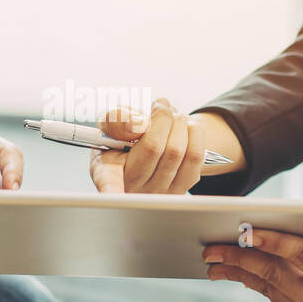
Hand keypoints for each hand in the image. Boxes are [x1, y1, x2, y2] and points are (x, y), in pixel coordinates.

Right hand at [89, 99, 241, 193]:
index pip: (108, 180)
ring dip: (179, 123)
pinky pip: (195, 156)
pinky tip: (185, 127)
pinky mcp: (183, 187)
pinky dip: (194, 132)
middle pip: (154, 147)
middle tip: (160, 106)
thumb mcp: (110, 122)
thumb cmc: (124, 135)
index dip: (110, 188)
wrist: (146, 145)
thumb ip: (118, 119)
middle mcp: (133, 187)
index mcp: (107, 170)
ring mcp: (159, 192)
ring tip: (172, 115)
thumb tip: (139, 123)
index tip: (112, 195)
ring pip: (177, 150)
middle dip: (162, 117)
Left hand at [202, 229, 302, 301]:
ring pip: (273, 294)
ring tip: (214, 262)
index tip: (245, 228)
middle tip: (210, 246)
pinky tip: (243, 274)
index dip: (271, 241)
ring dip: (242, 276)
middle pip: (274, 279)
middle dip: (239, 261)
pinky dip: (262, 286)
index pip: (300, 259)